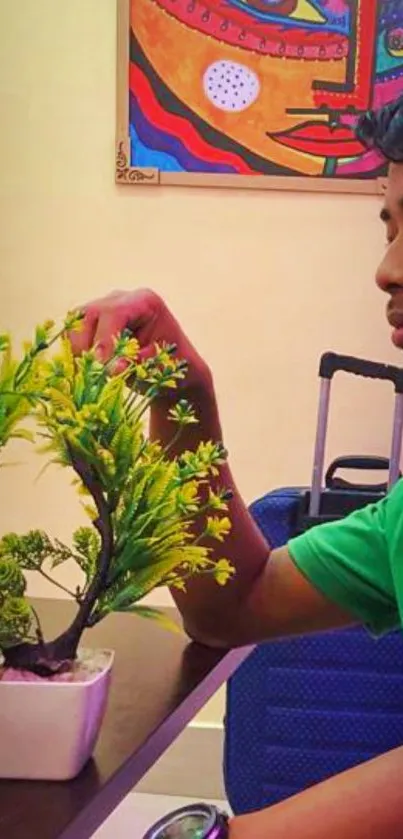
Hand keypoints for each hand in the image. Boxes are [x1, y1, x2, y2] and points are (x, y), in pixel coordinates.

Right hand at [69, 288, 213, 397]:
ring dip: (81, 352)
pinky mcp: (90, 322)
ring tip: (98, 374)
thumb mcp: (160, 367)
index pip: (115, 312)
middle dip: (90, 347)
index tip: (102, 365)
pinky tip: (92, 370)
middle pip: (90, 314)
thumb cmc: (170, 368)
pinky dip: (77, 354)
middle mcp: (121, 298)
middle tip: (99, 375)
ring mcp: (103, 307)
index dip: (105, 339)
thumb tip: (112, 367)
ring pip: (76, 324)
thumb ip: (137, 364)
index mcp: (144, 302)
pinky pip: (73, 335)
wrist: (170, 370)